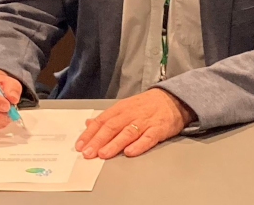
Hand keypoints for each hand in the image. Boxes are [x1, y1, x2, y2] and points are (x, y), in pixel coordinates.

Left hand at [74, 88, 194, 158]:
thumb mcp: (125, 107)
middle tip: (88, 153)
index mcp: (121, 109)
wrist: (173, 99)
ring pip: (127, 133)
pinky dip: (138, 145)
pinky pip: (148, 138)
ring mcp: (145, 122)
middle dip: (98, 141)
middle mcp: (131, 114)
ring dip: (114, 144)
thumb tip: (88, 123)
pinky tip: (130, 152)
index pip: (102, 121)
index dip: (90, 133)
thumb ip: (107, 117)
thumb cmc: (146, 105)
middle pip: (112, 127)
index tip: (80, 145)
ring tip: (103, 154)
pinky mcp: (158, 129)